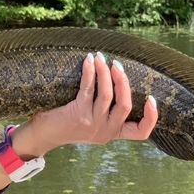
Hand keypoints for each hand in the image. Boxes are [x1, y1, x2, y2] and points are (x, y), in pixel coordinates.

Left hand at [0, 52, 157, 193]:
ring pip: (107, 95)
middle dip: (123, 81)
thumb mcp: (90, 122)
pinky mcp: (78, 115)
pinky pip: (88, 88)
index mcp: (111, 133)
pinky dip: (90, 72)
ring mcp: (92, 124)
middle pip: (125, 104)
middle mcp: (105, 132)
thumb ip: (104, 110)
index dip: (151, 117)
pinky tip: (89, 61)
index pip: (140, 132)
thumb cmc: (64, 124)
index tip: (152, 99)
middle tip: (117, 64)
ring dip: (105, 73)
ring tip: (102, 58)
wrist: (41, 135)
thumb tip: (115, 78)